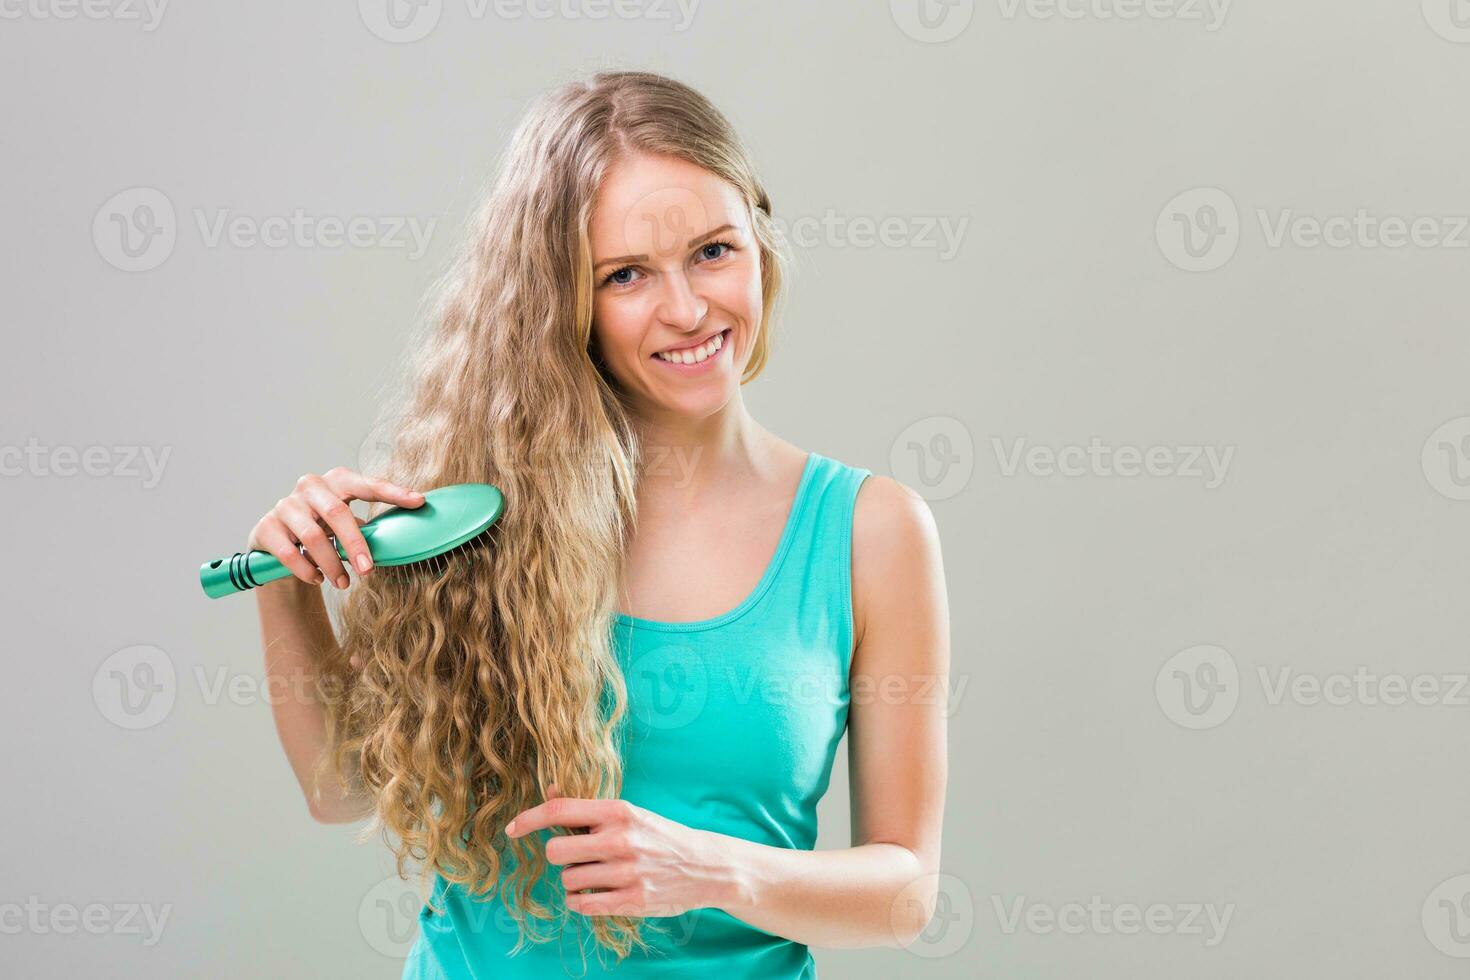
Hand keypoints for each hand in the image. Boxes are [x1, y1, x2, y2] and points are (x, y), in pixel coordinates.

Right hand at [246, 467, 422, 667]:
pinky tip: (317, 579)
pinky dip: (306, 570)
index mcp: (337, 481)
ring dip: (331, 564)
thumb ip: (369, 528)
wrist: (278, 545)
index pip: (367, 484)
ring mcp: (286, 505)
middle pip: (337, 513)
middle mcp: (310, 486)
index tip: (419, 501)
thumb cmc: (325, 532)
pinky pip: (289, 552)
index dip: (394, 492)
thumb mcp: (347, 526)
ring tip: (343, 584)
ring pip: (313, 536)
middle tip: (369, 570)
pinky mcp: (266, 526)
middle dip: (356, 544)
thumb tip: (404, 542)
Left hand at [506, 785, 743, 917]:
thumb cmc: (660, 836)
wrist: (705, 866)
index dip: (528, 820)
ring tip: (596, 876)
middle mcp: (620, 839)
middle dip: (560, 857)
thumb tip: (549, 791)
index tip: (512, 829)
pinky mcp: (632, 901)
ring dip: (574, 881)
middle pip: (556, 851)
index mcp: (618, 811)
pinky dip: (580, 902)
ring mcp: (626, 872)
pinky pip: (582, 905)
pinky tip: (593, 895)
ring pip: (568, 881)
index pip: (560, 811)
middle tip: (578, 857)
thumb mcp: (629, 814)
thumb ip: (588, 808)